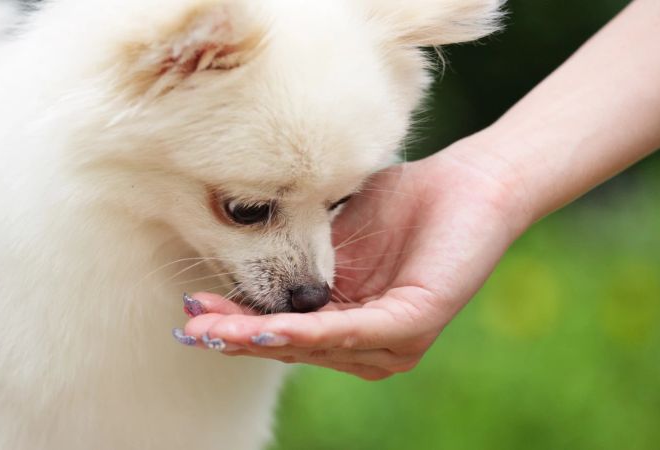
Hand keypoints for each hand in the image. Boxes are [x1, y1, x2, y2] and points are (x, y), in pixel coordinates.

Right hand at [182, 140, 529, 379]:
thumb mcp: (332, 232)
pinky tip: (271, 328)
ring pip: (315, 345)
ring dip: (262, 339)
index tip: (193, 310)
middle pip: (292, 346)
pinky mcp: (414, 323)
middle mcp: (368, 342)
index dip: (237, 324)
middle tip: (191, 330)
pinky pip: (353, 332)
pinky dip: (308, 332)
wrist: (468, 180)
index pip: (283, 331)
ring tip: (216, 331)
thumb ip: (292, 255)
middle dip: (238, 338)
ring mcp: (393, 341)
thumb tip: (234, 260)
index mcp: (346, 321)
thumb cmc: (404, 202)